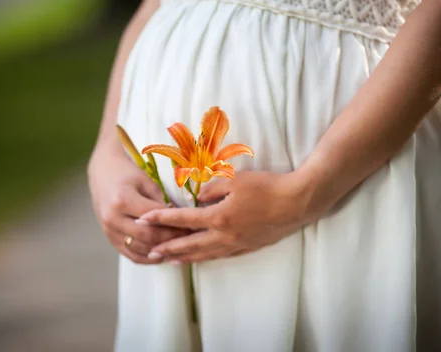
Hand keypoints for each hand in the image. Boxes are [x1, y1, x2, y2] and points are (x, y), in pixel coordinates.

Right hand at [88, 144, 190, 263]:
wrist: (102, 174)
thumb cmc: (127, 174)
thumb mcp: (146, 182)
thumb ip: (160, 202)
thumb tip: (179, 220)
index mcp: (122, 200)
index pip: (155, 218)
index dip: (175, 224)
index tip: (191, 225)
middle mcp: (113, 218)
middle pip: (148, 237)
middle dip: (171, 239)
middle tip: (189, 238)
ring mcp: (109, 231)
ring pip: (140, 250)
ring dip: (161, 251)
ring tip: (179, 248)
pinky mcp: (110, 239)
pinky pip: (131, 255)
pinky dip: (148, 258)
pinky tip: (162, 255)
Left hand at [137, 171, 311, 262]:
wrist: (296, 203)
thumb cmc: (267, 187)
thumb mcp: (236, 179)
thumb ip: (211, 187)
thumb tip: (197, 197)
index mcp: (219, 217)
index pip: (183, 219)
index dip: (161, 219)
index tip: (144, 220)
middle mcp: (224, 236)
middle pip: (189, 245)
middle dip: (167, 248)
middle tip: (149, 253)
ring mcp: (236, 244)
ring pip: (204, 255)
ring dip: (183, 258)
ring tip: (168, 261)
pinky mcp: (247, 247)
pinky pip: (220, 256)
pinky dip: (205, 258)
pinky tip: (200, 259)